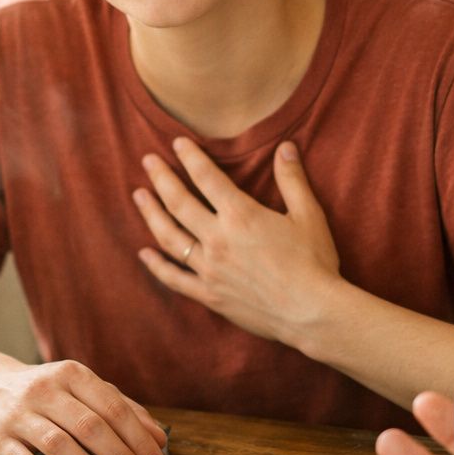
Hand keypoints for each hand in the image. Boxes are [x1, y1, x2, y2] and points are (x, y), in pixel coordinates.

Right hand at [0, 360, 168, 454]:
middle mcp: (43, 391)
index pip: (112, 407)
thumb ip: (123, 409)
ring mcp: (18, 416)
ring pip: (59, 445)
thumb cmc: (50, 394)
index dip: (137, 438)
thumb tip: (158, 439)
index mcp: (71, 374)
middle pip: (89, 427)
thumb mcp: (84, 389)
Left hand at [132, 138, 340, 341]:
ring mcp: (210, 269)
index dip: (190, 157)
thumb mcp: (308, 215)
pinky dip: (157, 265)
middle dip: (161, 177)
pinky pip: (175, 278)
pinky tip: (144, 254)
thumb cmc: (314, 263)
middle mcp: (218, 239)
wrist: (311, 313)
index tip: (177, 142)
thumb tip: (285, 146)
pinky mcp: (210, 295)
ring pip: (169, 237)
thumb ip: (292, 179)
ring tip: (139, 196)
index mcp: (241, 215)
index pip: (207, 177)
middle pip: (179, 202)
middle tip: (148, 160)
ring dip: (151, 214)